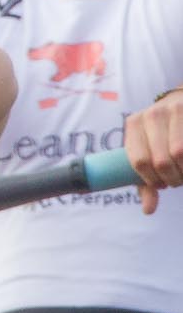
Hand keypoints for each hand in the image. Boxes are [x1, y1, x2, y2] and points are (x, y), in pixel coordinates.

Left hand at [126, 93, 182, 214]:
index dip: (152, 180)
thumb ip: (145, 181)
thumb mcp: (147, 152)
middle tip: (176, 180)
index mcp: (134, 123)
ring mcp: (176, 110)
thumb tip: (148, 210)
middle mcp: (153, 114)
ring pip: (181, 154)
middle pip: (162, 161)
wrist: (182, 103)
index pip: (140, 162)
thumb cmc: (161, 136)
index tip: (160, 184)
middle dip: (172, 179)